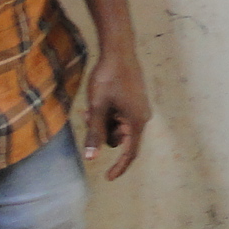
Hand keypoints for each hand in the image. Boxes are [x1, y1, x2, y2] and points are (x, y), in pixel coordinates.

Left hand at [82, 48, 150, 179]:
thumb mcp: (98, 108)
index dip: (119, 167)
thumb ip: (95, 134)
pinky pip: (121, 115)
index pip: (130, 152)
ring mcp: (139, 106)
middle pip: (121, 137)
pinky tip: (97, 102)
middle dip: (103, 133)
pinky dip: (108, 114)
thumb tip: (91, 158)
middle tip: (86, 118)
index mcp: (137, 121)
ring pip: (119, 126)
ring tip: (89, 108)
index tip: (108, 178)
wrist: (118, 50)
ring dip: (104, 122)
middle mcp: (142, 116)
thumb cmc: (108, 79)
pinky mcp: (135, 98)